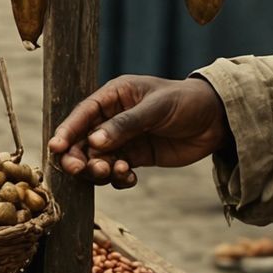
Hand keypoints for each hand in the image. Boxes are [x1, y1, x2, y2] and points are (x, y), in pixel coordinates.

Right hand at [49, 76, 227, 187]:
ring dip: (99, 169)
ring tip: (113, 172)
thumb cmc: (186, 102)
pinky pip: (117, 171)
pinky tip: (129, 177)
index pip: (83, 113)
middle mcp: (113, 117)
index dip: (68, 130)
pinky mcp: (136, 157)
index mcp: (115, 95)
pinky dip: (118, 177)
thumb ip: (126, 124)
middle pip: (84, 140)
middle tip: (83, 169)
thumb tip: (95, 141)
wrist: (217, 121)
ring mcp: (124, 139)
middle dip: (80, 156)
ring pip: (98, 159)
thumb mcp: (156, 109)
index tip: (56, 147)